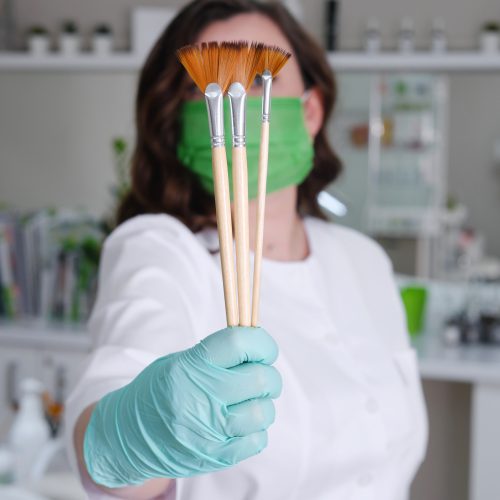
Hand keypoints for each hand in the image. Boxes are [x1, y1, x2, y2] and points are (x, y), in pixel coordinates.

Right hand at [83, 326, 281, 487]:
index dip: (261, 342)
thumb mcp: (180, 361)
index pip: (239, 343)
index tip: (264, 348)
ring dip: (262, 404)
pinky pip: (258, 440)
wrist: (127, 436)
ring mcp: (208, 430)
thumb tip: (258, 345)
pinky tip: (240, 424)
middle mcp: (199, 397)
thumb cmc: (158, 390)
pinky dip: (256, 430)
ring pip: (263, 412)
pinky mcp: (214, 456)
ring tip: (247, 402)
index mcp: (190, 366)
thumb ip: (218, 354)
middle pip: (260, 378)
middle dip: (268, 374)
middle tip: (259, 375)